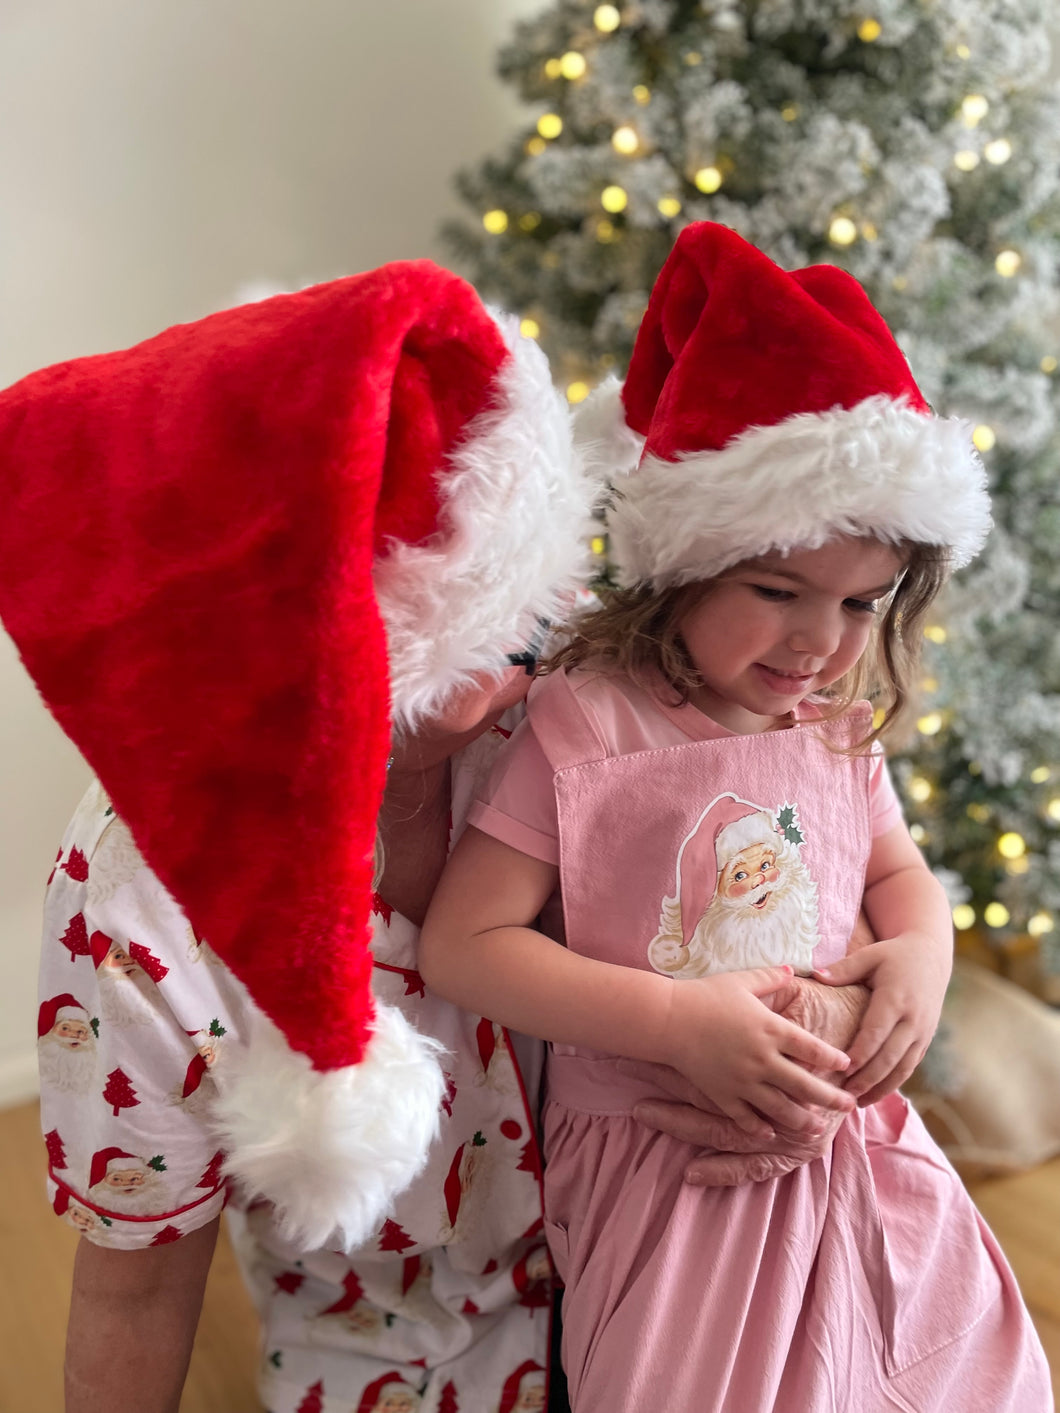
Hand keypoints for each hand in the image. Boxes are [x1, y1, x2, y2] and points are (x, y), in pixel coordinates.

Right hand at [662, 966, 853, 1136]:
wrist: (668, 1018)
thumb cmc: (705, 995)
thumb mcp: (742, 980)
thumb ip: (771, 977)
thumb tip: (793, 971)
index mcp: (771, 1029)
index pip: (812, 1048)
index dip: (833, 1058)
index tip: (848, 1065)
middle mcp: (763, 1059)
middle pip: (806, 1085)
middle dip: (831, 1098)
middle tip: (850, 1106)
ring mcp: (743, 1081)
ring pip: (781, 1108)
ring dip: (802, 1120)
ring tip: (817, 1128)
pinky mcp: (723, 1095)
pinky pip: (746, 1118)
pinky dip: (759, 1127)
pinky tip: (770, 1132)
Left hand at [814, 930, 950, 1104]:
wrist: (932, 956)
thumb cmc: (894, 955)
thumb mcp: (870, 955)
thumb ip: (843, 969)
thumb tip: (814, 976)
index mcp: (896, 998)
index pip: (876, 1032)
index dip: (861, 1054)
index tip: (841, 1070)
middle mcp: (913, 1019)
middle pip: (890, 1056)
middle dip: (868, 1079)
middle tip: (844, 1095)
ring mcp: (923, 1032)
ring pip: (903, 1067)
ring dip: (882, 1087)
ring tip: (858, 1103)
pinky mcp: (926, 1039)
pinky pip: (910, 1066)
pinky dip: (894, 1082)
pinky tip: (875, 1094)